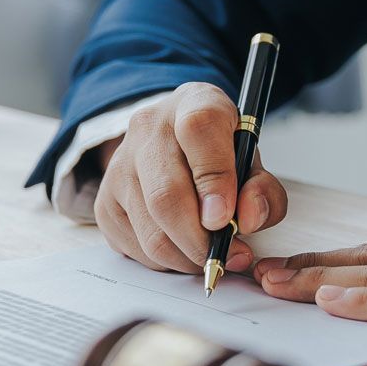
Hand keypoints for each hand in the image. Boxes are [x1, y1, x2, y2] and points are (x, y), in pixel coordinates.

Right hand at [92, 82, 288, 274]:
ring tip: (208, 253)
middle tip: (228, 255)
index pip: (199, 131)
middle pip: (166, 196)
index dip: (216, 181)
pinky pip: (135, 247)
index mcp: (193, 104)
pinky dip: (165, 261)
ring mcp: (119, 165)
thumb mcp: (252, 158)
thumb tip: (247, 220)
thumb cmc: (217, 150)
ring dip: (186, 258)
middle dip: (201, 240)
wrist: (172, 137)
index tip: (227, 219)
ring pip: (151, 232)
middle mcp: (148, 129)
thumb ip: (262, 188)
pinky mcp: (104, 201)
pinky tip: (181, 248)